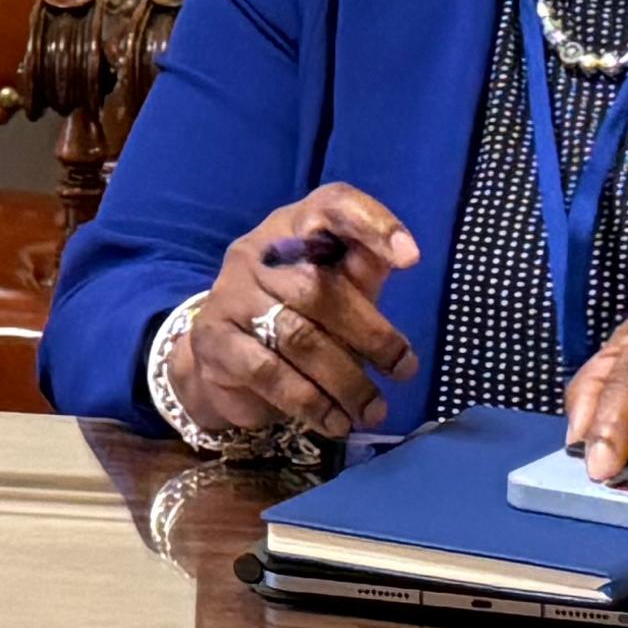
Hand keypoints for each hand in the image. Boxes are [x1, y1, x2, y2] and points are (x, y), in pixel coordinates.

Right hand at [167, 183, 423, 447]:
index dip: (373, 225)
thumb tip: (405, 257)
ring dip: (345, 381)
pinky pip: (268, 372)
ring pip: (297, 338)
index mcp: (296, 226)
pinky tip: (335, 421)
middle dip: (370, 336)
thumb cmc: (299, 312)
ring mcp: (231, 295)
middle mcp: (258, 252)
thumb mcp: (339, 285)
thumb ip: (365, 270)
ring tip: (373, 410)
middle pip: (319, 288)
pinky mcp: (215, 340)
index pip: (333, 206)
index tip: (411, 260)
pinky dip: (309, 403)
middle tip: (403, 371)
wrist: (225, 353)